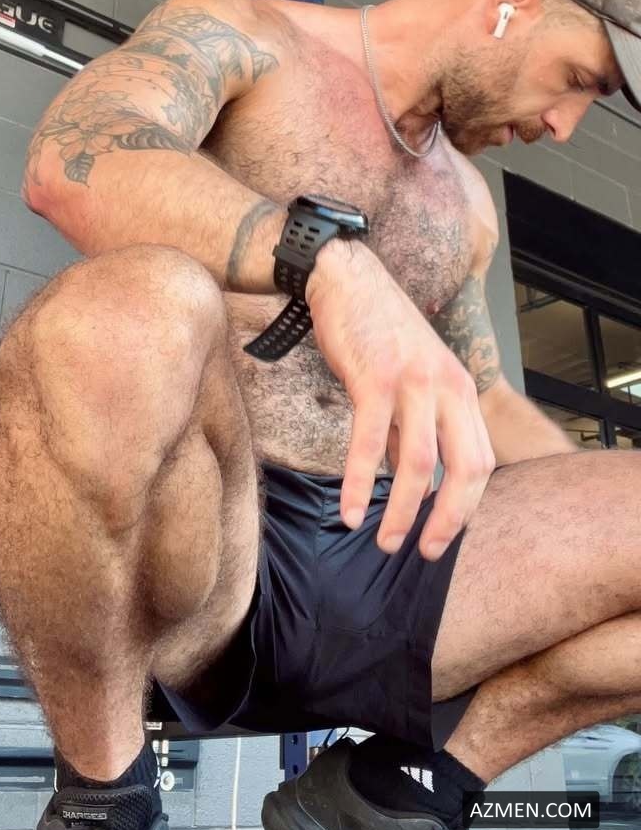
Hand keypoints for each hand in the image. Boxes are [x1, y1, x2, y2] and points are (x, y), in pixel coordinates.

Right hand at [306, 241, 494, 559]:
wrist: (348, 278)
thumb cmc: (379, 329)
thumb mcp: (418, 373)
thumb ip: (421, 421)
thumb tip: (413, 478)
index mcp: (461, 388)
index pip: (481, 461)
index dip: (467, 507)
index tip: (443, 536)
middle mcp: (447, 386)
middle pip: (463, 468)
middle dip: (447, 519)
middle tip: (423, 551)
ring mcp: (413, 382)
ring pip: (417, 463)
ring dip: (401, 511)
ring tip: (385, 542)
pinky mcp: (375, 379)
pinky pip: (369, 443)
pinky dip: (357, 483)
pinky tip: (348, 513)